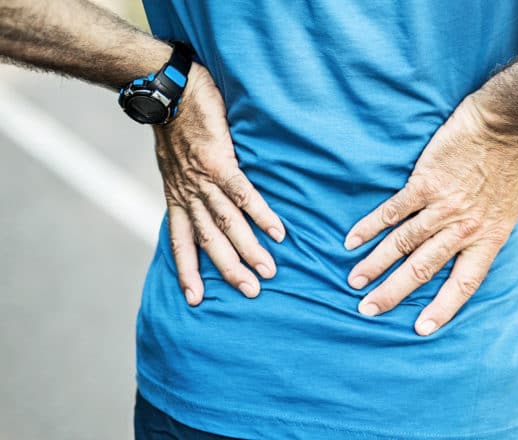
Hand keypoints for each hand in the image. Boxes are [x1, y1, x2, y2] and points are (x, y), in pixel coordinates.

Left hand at [153, 63, 285, 305]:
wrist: (168, 90)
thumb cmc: (175, 123)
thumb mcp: (173, 162)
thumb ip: (189, 184)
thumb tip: (206, 202)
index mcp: (177, 196)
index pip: (181, 242)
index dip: (187, 271)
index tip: (195, 300)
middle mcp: (188, 194)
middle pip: (210, 241)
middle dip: (229, 270)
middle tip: (251, 292)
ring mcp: (204, 179)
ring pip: (227, 223)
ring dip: (249, 249)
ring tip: (269, 270)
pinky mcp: (220, 161)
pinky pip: (243, 193)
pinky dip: (261, 214)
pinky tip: (278, 232)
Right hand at [344, 93, 517, 335]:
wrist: (506, 122)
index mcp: (488, 237)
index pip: (464, 283)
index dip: (443, 307)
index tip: (422, 329)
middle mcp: (463, 228)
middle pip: (422, 269)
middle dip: (392, 293)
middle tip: (368, 310)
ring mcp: (441, 206)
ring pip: (402, 244)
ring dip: (375, 265)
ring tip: (355, 282)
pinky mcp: (424, 184)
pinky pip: (393, 212)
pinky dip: (370, 227)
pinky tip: (352, 241)